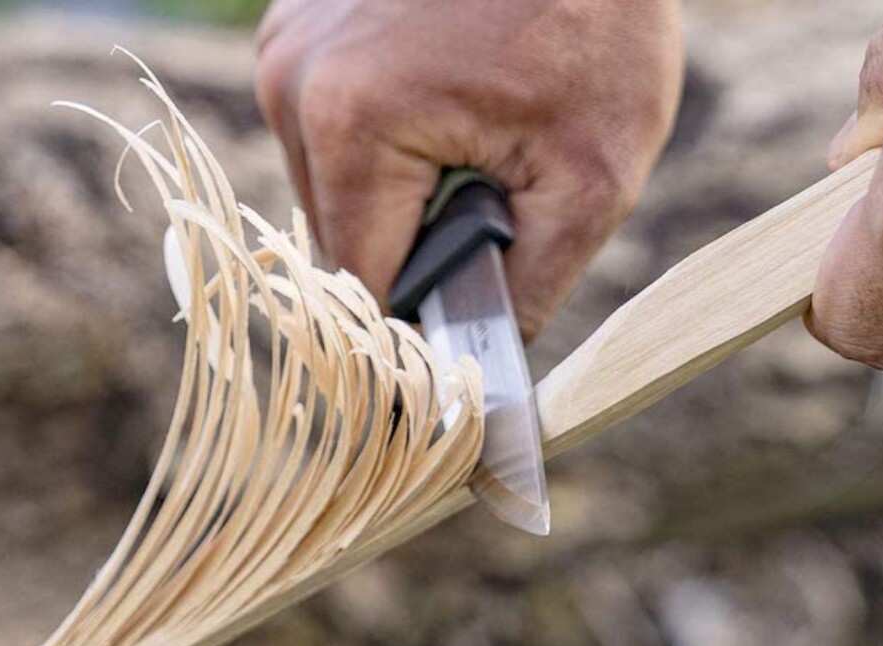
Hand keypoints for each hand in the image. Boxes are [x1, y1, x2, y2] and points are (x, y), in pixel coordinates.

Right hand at [256, 0, 682, 338]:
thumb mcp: (591, 178)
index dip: (414, 331)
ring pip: (332, 187)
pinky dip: (384, 143)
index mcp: (350, 125)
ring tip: (477, 142)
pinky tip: (447, 102)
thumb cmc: (597, 23)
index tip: (459, 343)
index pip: (362, 287)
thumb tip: (481, 374)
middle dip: (414, 249)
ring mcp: (285, 45)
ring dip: (397, 196)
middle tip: (495, 204)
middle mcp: (292, 83)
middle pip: (341, 239)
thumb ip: (528, 290)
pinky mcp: (297, 24)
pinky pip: (329, 127)